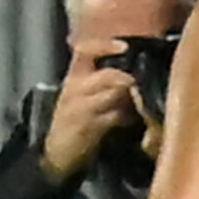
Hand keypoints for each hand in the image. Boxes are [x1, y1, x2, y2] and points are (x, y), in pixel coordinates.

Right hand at [41, 39, 141, 183]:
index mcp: (73, 77)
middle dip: (129, 78)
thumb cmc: (73, 121)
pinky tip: (131, 119)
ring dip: (132, 97)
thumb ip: (103, 82)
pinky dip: (127, 116)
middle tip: (143, 83)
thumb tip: (134, 72)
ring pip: (113, 93)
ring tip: (140, 101)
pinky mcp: (87, 127)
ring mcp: (80, 108)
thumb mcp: (81, 96)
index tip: (123, 46)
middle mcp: (74, 89)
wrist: (55, 152)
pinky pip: (113, 116)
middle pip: (108, 75)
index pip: (84, 50)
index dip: (104, 45)